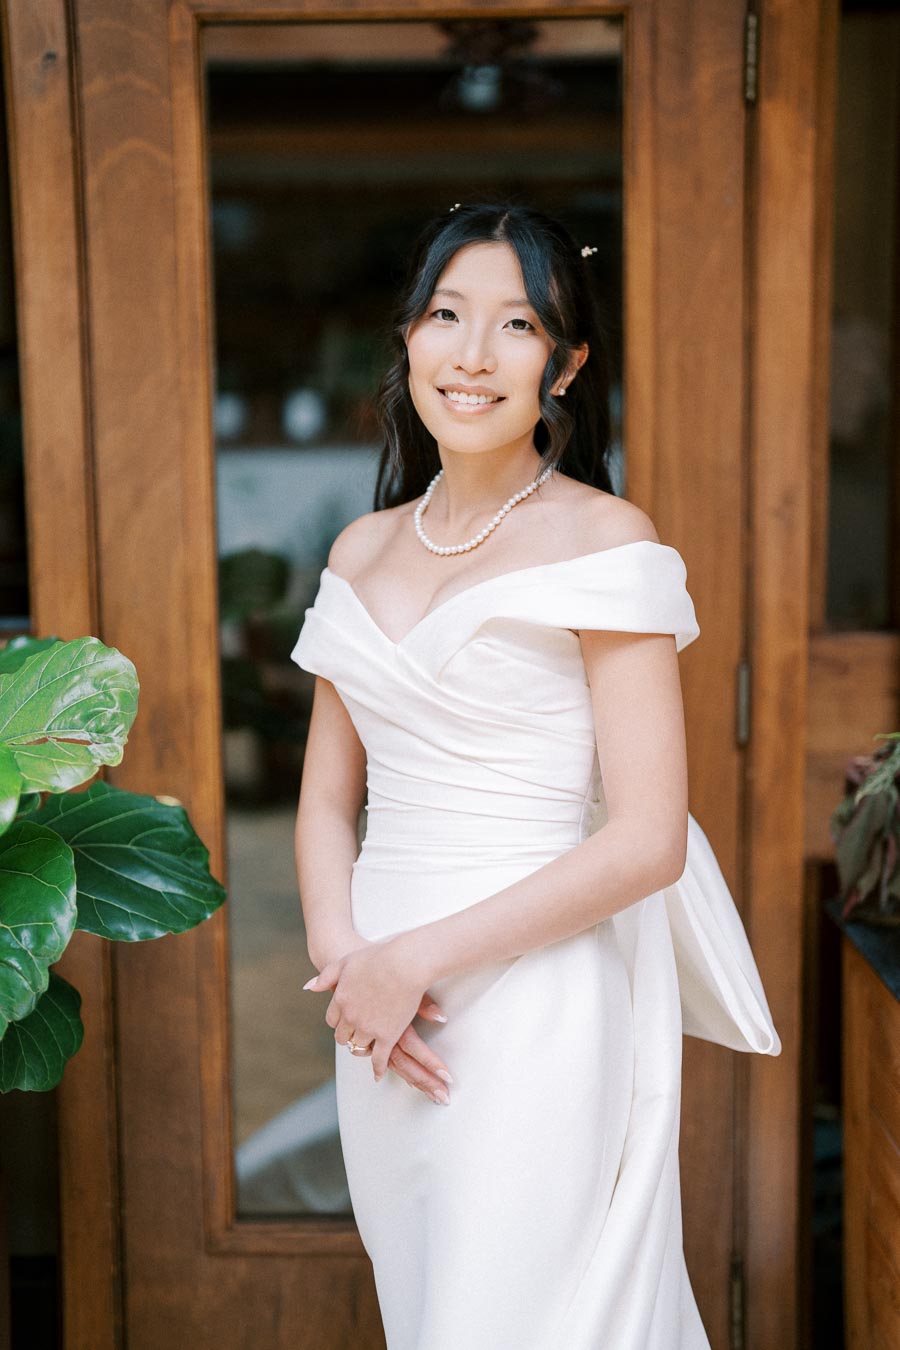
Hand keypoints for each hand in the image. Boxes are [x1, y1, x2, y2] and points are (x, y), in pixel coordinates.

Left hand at [309, 933, 452, 1101]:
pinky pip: (379, 1059)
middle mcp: (350, 1017)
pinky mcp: (387, 1036)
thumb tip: (308, 988)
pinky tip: (378, 1074)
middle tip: (356, 1035)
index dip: (339, 1020)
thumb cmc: (378, 957)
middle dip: (348, 1035)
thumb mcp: (346, 962)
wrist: (404, 964)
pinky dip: (378, 1069)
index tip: (345, 1021)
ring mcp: (368, 1028)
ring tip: (369, 1048)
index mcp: (340, 1000)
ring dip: (362, 1047)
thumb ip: (326, 976)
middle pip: (343, 1036)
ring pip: (359, 1047)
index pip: (332, 1019)